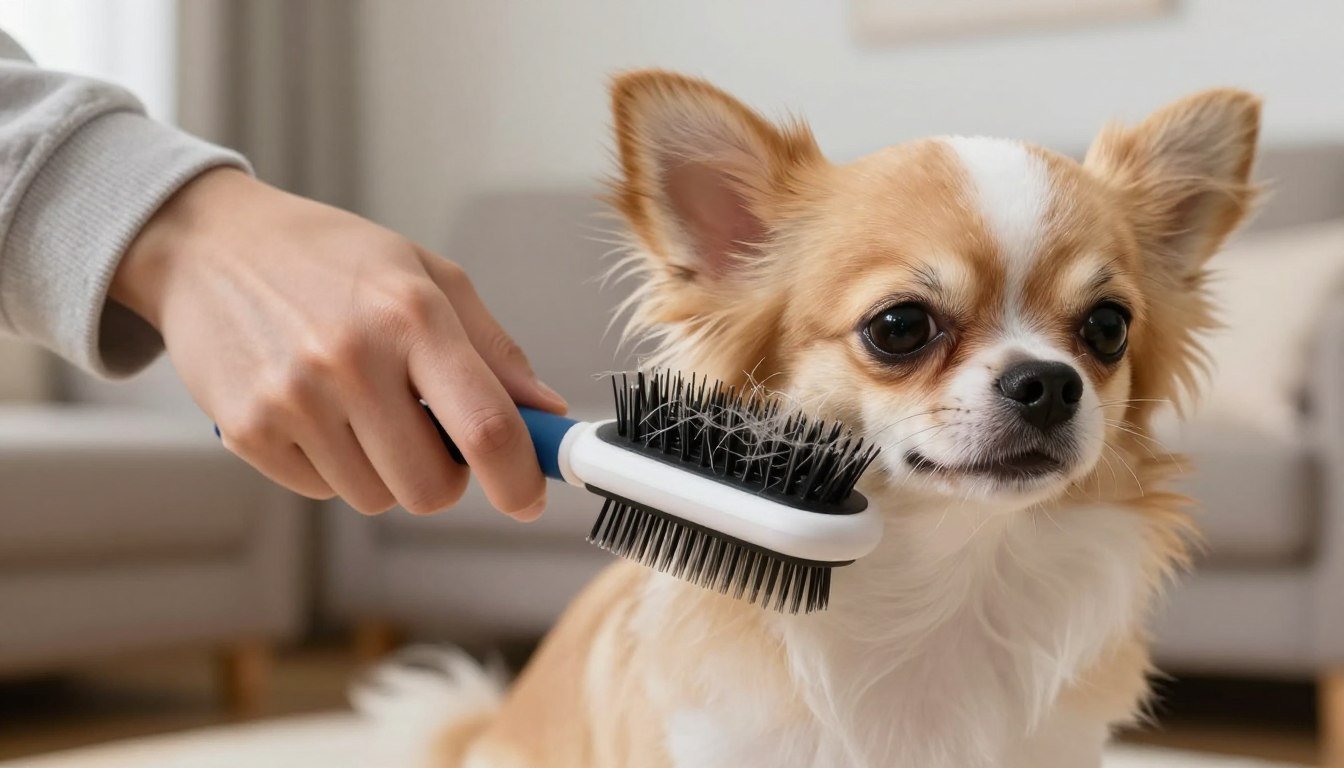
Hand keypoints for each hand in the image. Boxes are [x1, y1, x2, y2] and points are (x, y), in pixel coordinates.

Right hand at [111, 168, 565, 519]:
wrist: (209, 245)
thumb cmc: (332, 259)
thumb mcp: (427, 277)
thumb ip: (495, 351)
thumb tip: (547, 415)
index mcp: (411, 315)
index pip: (486, 428)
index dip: (519, 479)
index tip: (529, 497)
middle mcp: (351, 359)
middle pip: (432, 488)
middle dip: (444, 474)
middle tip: (428, 429)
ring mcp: (293, 400)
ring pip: (377, 498)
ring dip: (386, 469)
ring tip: (361, 405)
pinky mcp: (247, 432)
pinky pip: (323, 491)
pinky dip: (333, 466)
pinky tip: (316, 410)